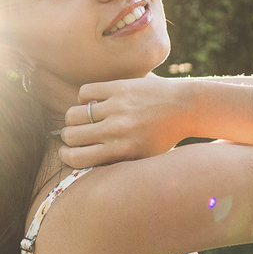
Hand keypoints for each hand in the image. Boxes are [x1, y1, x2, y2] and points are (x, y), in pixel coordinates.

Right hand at [59, 75, 191, 165]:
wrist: (186, 107)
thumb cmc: (164, 137)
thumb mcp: (144, 158)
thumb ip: (117, 162)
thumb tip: (85, 166)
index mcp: (122, 151)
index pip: (77, 158)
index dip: (66, 155)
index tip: (68, 152)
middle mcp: (117, 130)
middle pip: (71, 135)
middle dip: (68, 136)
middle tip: (75, 134)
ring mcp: (117, 107)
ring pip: (74, 114)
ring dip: (73, 117)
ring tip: (82, 118)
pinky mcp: (119, 87)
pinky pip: (85, 92)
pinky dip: (84, 97)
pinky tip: (93, 101)